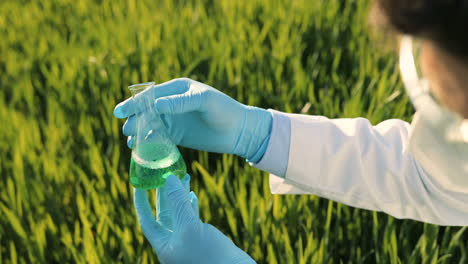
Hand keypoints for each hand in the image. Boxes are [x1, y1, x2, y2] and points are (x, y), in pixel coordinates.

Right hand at [114, 78, 271, 160]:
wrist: (240, 131)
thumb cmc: (225, 110)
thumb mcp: (204, 101)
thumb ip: (180, 102)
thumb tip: (155, 105)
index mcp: (177, 89)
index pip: (150, 96)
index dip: (134, 104)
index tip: (120, 113)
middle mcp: (172, 104)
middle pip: (146, 111)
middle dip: (134, 121)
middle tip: (127, 132)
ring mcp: (174, 120)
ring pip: (150, 126)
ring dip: (139, 134)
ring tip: (131, 144)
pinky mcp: (178, 136)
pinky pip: (159, 139)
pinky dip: (149, 144)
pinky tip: (141, 151)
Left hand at [134, 175, 255, 263]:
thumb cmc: (210, 256)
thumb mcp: (190, 227)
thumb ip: (178, 202)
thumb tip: (169, 179)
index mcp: (163, 245)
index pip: (146, 219)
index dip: (141, 201)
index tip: (139, 183)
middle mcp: (173, 242)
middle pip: (164, 212)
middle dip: (164, 192)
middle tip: (166, 172)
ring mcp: (187, 240)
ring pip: (180, 212)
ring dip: (180, 195)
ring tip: (183, 177)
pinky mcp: (201, 238)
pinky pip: (192, 218)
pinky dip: (191, 205)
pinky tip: (193, 195)